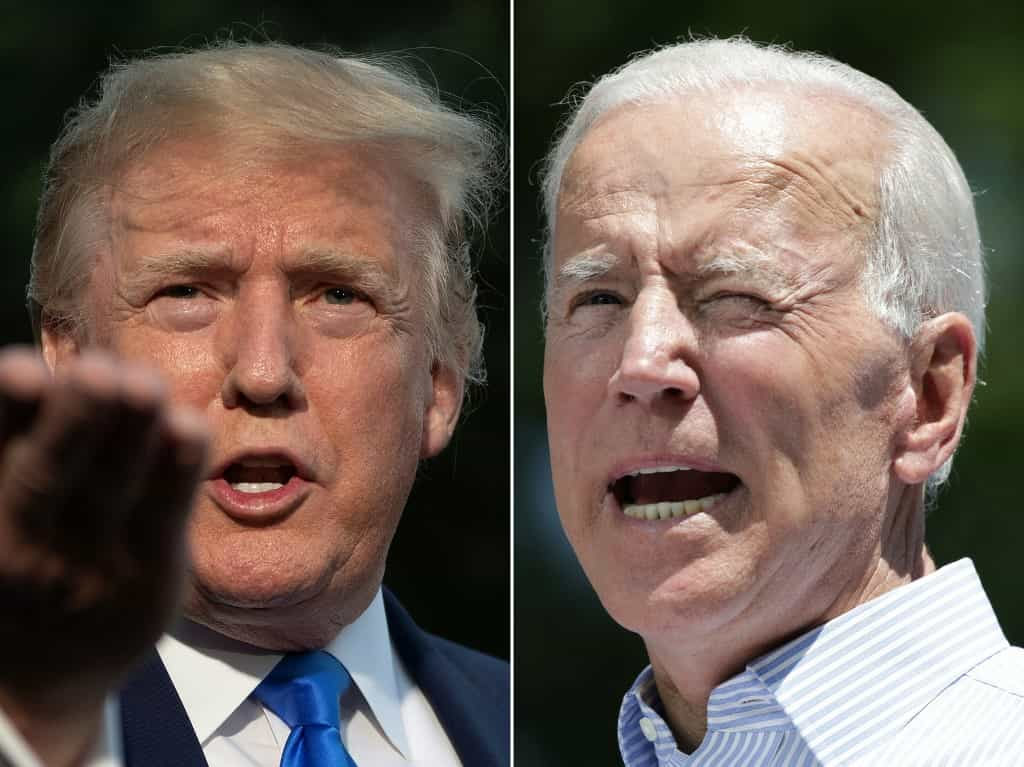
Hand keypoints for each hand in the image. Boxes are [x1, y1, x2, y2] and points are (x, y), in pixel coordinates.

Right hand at [0, 346, 207, 761]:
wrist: (39, 686)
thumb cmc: (22, 568)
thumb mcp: (1, 515)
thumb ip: (16, 445)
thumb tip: (36, 367)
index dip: (6, 411)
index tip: (23, 366)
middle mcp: (24, 544)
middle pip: (46, 476)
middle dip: (75, 420)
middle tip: (98, 370)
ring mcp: (90, 564)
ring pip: (111, 493)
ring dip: (131, 435)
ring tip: (145, 383)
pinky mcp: (149, 577)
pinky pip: (166, 519)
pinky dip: (179, 472)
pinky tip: (192, 426)